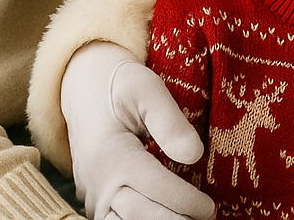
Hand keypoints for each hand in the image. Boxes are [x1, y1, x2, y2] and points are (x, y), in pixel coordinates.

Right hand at [61, 41, 215, 219]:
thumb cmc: (122, 88)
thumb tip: (194, 155)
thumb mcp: (147, 90)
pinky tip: (168, 219)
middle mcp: (99, 181)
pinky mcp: (96, 202)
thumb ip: (170, 122)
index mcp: (113, 153)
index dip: (184, 201)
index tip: (209, 208)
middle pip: (139, 214)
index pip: (155, 186)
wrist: (84, 93)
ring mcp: (94, 195)